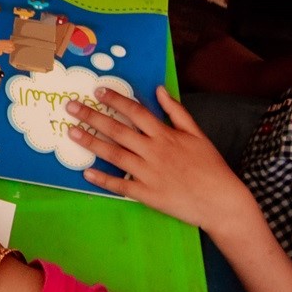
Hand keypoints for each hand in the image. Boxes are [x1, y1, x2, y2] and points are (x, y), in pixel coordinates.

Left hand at [64, 87, 258, 233]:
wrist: (221, 202)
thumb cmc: (210, 167)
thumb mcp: (197, 134)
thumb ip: (177, 112)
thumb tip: (159, 89)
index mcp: (166, 135)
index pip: (135, 112)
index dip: (115, 100)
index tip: (98, 91)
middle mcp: (154, 151)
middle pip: (117, 130)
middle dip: (92, 116)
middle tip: (70, 107)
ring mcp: (148, 173)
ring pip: (114, 154)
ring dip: (90, 143)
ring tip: (71, 132)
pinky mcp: (146, 194)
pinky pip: (120, 185)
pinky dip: (102, 179)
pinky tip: (86, 173)